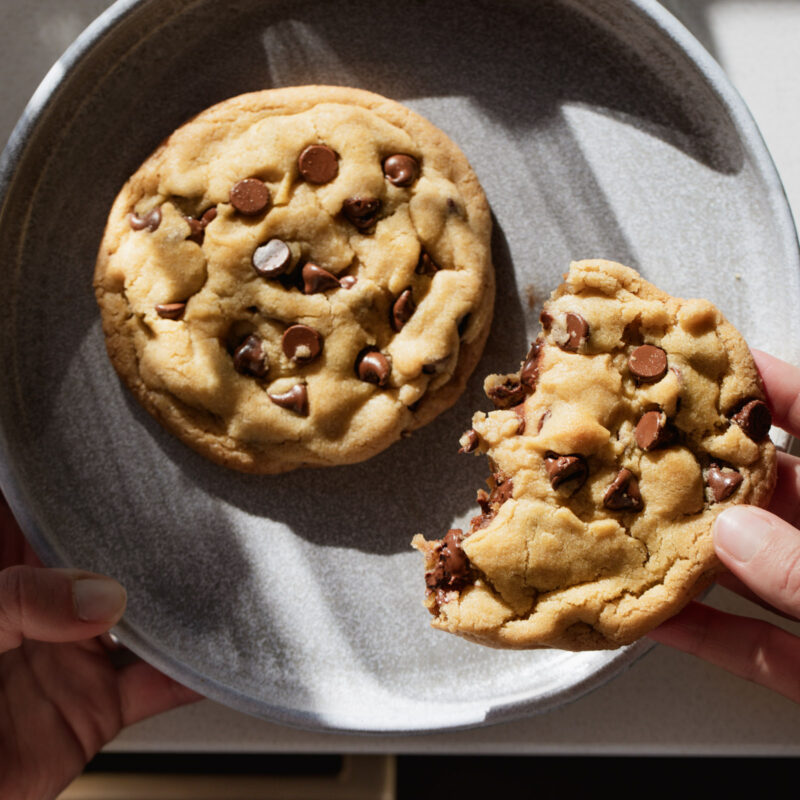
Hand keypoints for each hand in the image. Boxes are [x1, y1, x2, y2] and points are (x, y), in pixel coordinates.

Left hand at [0, 496, 200, 799]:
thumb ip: (21, 600)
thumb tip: (103, 597)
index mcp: (3, 569)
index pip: (41, 505)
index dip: (75, 472)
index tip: (121, 441)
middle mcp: (44, 604)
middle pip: (107, 555)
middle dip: (147, 530)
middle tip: (193, 499)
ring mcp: (74, 652)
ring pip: (143, 614)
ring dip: (181, 600)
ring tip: (223, 570)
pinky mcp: (97, 703)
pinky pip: (157, 685)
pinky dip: (192, 675)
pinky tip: (219, 655)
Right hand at [649, 350, 799, 703]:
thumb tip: (737, 537)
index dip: (777, 389)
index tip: (715, 364)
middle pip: (780, 496)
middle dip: (711, 475)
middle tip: (649, 452)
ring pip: (758, 574)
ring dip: (695, 558)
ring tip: (634, 530)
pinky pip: (758, 649)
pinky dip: (709, 637)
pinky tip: (660, 619)